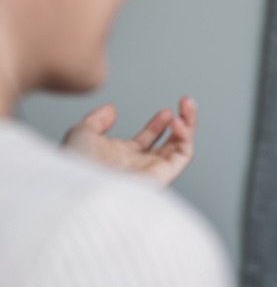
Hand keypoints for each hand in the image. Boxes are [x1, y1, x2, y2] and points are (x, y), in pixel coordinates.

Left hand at [61, 97, 197, 186]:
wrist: (80, 184)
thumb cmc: (76, 166)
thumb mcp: (82, 133)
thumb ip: (96, 120)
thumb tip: (110, 109)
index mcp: (123, 157)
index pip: (149, 139)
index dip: (159, 123)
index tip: (166, 110)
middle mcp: (141, 165)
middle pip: (171, 143)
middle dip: (183, 121)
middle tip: (186, 102)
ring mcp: (153, 171)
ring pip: (182, 147)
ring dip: (189, 124)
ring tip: (188, 105)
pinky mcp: (162, 176)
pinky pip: (183, 156)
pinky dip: (185, 137)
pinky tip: (177, 122)